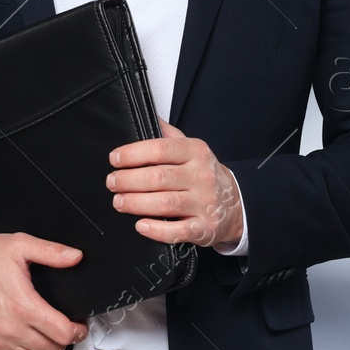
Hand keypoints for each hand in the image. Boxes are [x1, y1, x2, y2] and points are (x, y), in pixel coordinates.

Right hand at [0, 233, 88, 349]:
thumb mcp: (18, 245)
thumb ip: (50, 252)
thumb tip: (74, 256)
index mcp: (23, 305)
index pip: (63, 333)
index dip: (78, 331)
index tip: (78, 325)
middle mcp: (10, 328)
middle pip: (53, 349)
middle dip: (62, 338)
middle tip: (61, 326)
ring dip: (44, 348)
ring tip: (43, 332)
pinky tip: (24, 337)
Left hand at [107, 117, 242, 246]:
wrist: (237, 204)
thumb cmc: (204, 174)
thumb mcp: (191, 148)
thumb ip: (169, 135)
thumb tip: (147, 117)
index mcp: (196, 152)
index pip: (160, 149)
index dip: (133, 154)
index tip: (115, 159)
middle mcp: (201, 177)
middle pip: (158, 177)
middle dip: (128, 180)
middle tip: (111, 182)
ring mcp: (205, 204)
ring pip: (165, 203)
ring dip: (136, 203)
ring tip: (119, 201)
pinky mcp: (205, 229)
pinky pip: (178, 231)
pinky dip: (157, 230)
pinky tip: (141, 226)